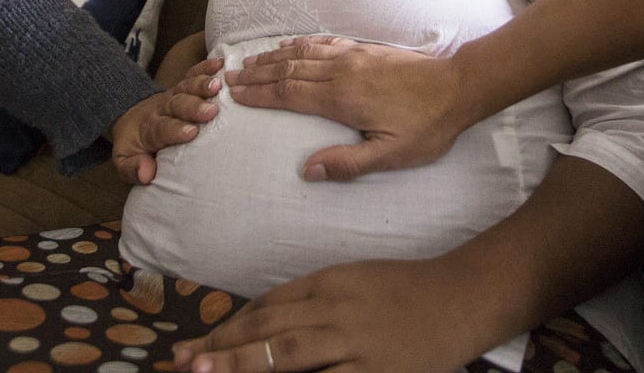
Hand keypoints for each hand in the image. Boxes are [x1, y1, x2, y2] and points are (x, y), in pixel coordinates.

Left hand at [109, 57, 223, 184]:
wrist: (130, 119)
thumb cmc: (135, 146)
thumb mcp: (124, 162)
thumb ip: (132, 168)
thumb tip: (146, 173)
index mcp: (149, 129)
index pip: (161, 128)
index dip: (175, 129)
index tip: (191, 132)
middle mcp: (162, 109)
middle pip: (177, 105)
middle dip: (193, 107)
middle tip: (210, 111)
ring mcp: (173, 95)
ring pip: (186, 87)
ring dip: (201, 85)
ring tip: (218, 85)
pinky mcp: (182, 87)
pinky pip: (191, 74)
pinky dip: (205, 67)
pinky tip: (219, 63)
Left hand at [172, 257, 487, 372]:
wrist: (462, 297)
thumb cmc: (406, 290)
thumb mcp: (353, 280)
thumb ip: (311, 299)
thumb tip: (262, 322)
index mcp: (327, 283)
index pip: (265, 308)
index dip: (226, 329)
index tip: (194, 347)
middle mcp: (334, 311)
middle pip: (267, 332)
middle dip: (220, 350)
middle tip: (181, 365)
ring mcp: (355, 344)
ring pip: (287, 359)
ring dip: (242, 367)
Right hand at [224, 38, 467, 180]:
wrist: (459, 87)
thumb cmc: (427, 127)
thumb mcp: (391, 157)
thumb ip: (347, 164)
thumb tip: (306, 171)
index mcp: (342, 99)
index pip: (289, 95)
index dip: (259, 95)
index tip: (233, 95)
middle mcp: (342, 72)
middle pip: (288, 70)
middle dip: (256, 74)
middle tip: (228, 76)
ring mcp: (354, 57)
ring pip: (303, 54)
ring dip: (273, 57)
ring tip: (249, 59)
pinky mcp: (366, 50)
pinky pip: (324, 43)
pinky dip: (301, 44)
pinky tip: (291, 45)